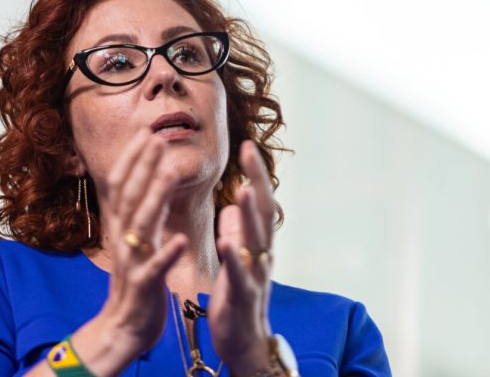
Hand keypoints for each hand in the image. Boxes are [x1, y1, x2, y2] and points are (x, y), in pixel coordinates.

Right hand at [72, 129, 186, 375]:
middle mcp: (123, 238)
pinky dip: (165, 253)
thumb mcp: (132, 240)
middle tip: (157, 137)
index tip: (146, 131)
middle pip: (130, 196)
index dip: (133, 158)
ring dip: (155, 197)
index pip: (122, 184)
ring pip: (141, 225)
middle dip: (143, 165)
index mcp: (123, 226)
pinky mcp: (144, 286)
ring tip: (169, 173)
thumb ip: (139, 211)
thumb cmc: (136, 280)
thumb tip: (146, 178)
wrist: (123, 327)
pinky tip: (179, 239)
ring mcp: (132, 262)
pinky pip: (154, 269)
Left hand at [208, 140, 274, 374]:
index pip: (259, 203)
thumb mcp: (236, 260)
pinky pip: (239, 277)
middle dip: (257, 182)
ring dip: (250, 215)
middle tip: (250, 152)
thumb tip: (236, 205)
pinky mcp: (242, 298)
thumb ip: (238, 232)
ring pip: (255, 242)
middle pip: (262, 214)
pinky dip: (234, 259)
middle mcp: (261, 255)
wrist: (244, 343)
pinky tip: (226, 242)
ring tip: (243, 189)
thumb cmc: (238, 299)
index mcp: (256, 244)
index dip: (255, 174)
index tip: (247, 145)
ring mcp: (255, 276)